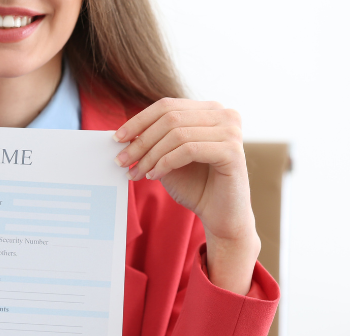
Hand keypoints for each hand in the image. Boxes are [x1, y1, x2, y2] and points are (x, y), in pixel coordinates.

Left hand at [112, 99, 259, 293]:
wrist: (221, 216)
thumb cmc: (196, 186)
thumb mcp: (168, 158)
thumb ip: (153, 142)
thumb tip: (124, 134)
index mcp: (209, 110)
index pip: (167, 105)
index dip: (138, 120)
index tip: (117, 138)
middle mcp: (224, 114)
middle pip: (170, 118)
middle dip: (141, 141)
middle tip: (121, 160)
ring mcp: (231, 131)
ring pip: (177, 134)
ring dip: (150, 155)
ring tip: (136, 173)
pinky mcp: (232, 151)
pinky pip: (188, 150)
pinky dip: (166, 163)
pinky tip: (154, 176)